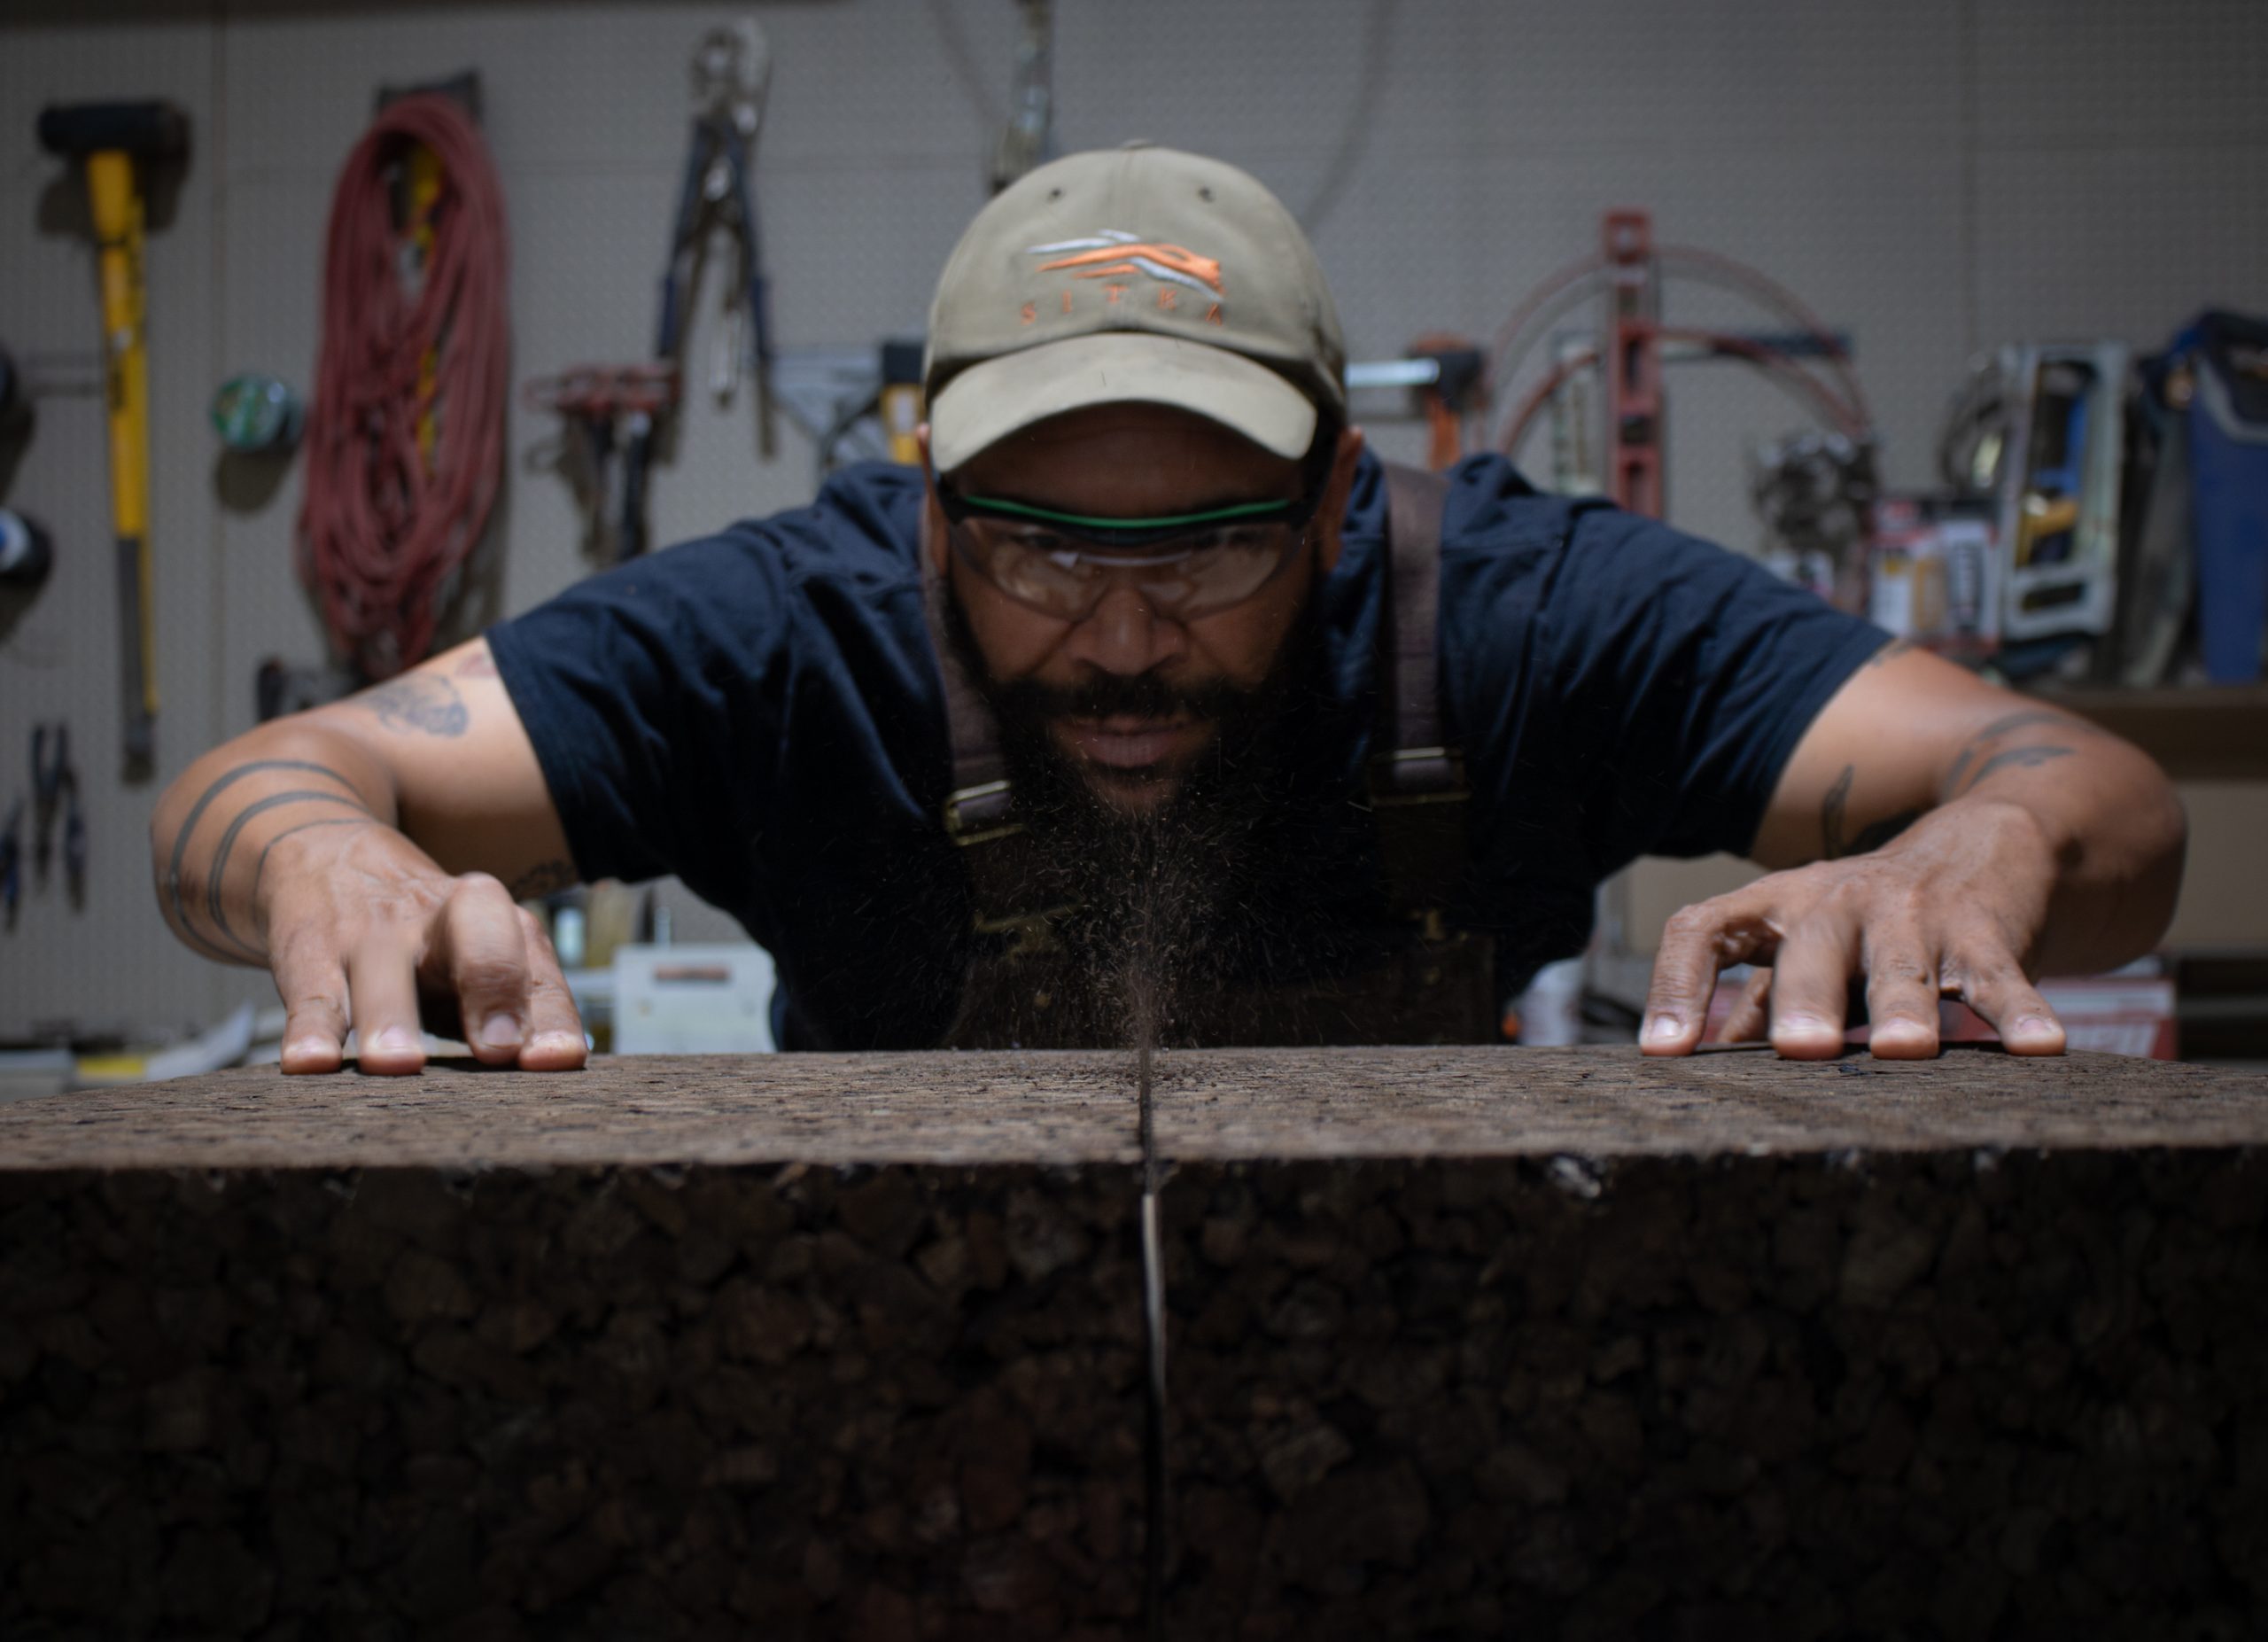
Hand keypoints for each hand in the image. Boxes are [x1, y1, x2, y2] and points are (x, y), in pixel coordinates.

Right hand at [257, 823, 586, 1074]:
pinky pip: (312, 993)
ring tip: (398, 1065)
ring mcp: (371, 934)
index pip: (537, 973)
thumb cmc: (424, 939)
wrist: (325, 853)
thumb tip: (559, 1068)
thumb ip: (519, 1012)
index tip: (556, 1061)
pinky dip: (308, 1030)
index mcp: (498, 925)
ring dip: (392, 1019)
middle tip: (498, 1051)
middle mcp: (440, 922)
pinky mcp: (309, 951)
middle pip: (479, 937)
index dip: (551, 1017)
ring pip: (386, 971)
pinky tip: (307, 1064)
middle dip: (493, 988)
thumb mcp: (475, 960)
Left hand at [1640, 799, 2067, 1058]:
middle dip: (1803, 1000)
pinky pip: (2002, 976)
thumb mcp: (1804, 945)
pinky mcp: (1986, 929)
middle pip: (1810, 948)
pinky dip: (2022, 1012)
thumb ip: (1755, 1000)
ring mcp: (1913, 913)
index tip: (1661, 1052)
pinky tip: (2041, 1048)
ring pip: (1903, 965)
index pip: (1702, 930)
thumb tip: (1691, 1064)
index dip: (1675, 986)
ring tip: (1907, 1049)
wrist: (1984, 841)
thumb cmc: (1868, 919)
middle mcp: (1837, 902)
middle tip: (1800, 1051)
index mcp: (1776, 907)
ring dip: (1905, 1007)